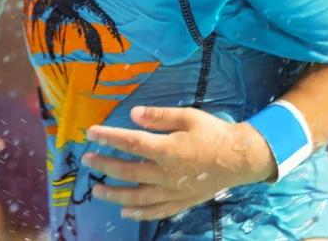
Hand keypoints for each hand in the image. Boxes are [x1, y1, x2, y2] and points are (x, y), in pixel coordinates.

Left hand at [83, 106, 275, 219]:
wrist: (240, 158)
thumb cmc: (213, 133)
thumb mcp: (188, 116)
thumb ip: (159, 116)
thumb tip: (133, 114)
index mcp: (168, 149)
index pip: (130, 143)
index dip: (108, 138)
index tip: (91, 133)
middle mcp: (167, 173)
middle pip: (128, 171)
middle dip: (104, 166)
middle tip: (87, 160)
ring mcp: (173, 191)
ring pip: (138, 196)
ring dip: (115, 194)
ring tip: (97, 190)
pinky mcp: (181, 202)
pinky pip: (157, 211)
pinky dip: (140, 213)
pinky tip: (126, 211)